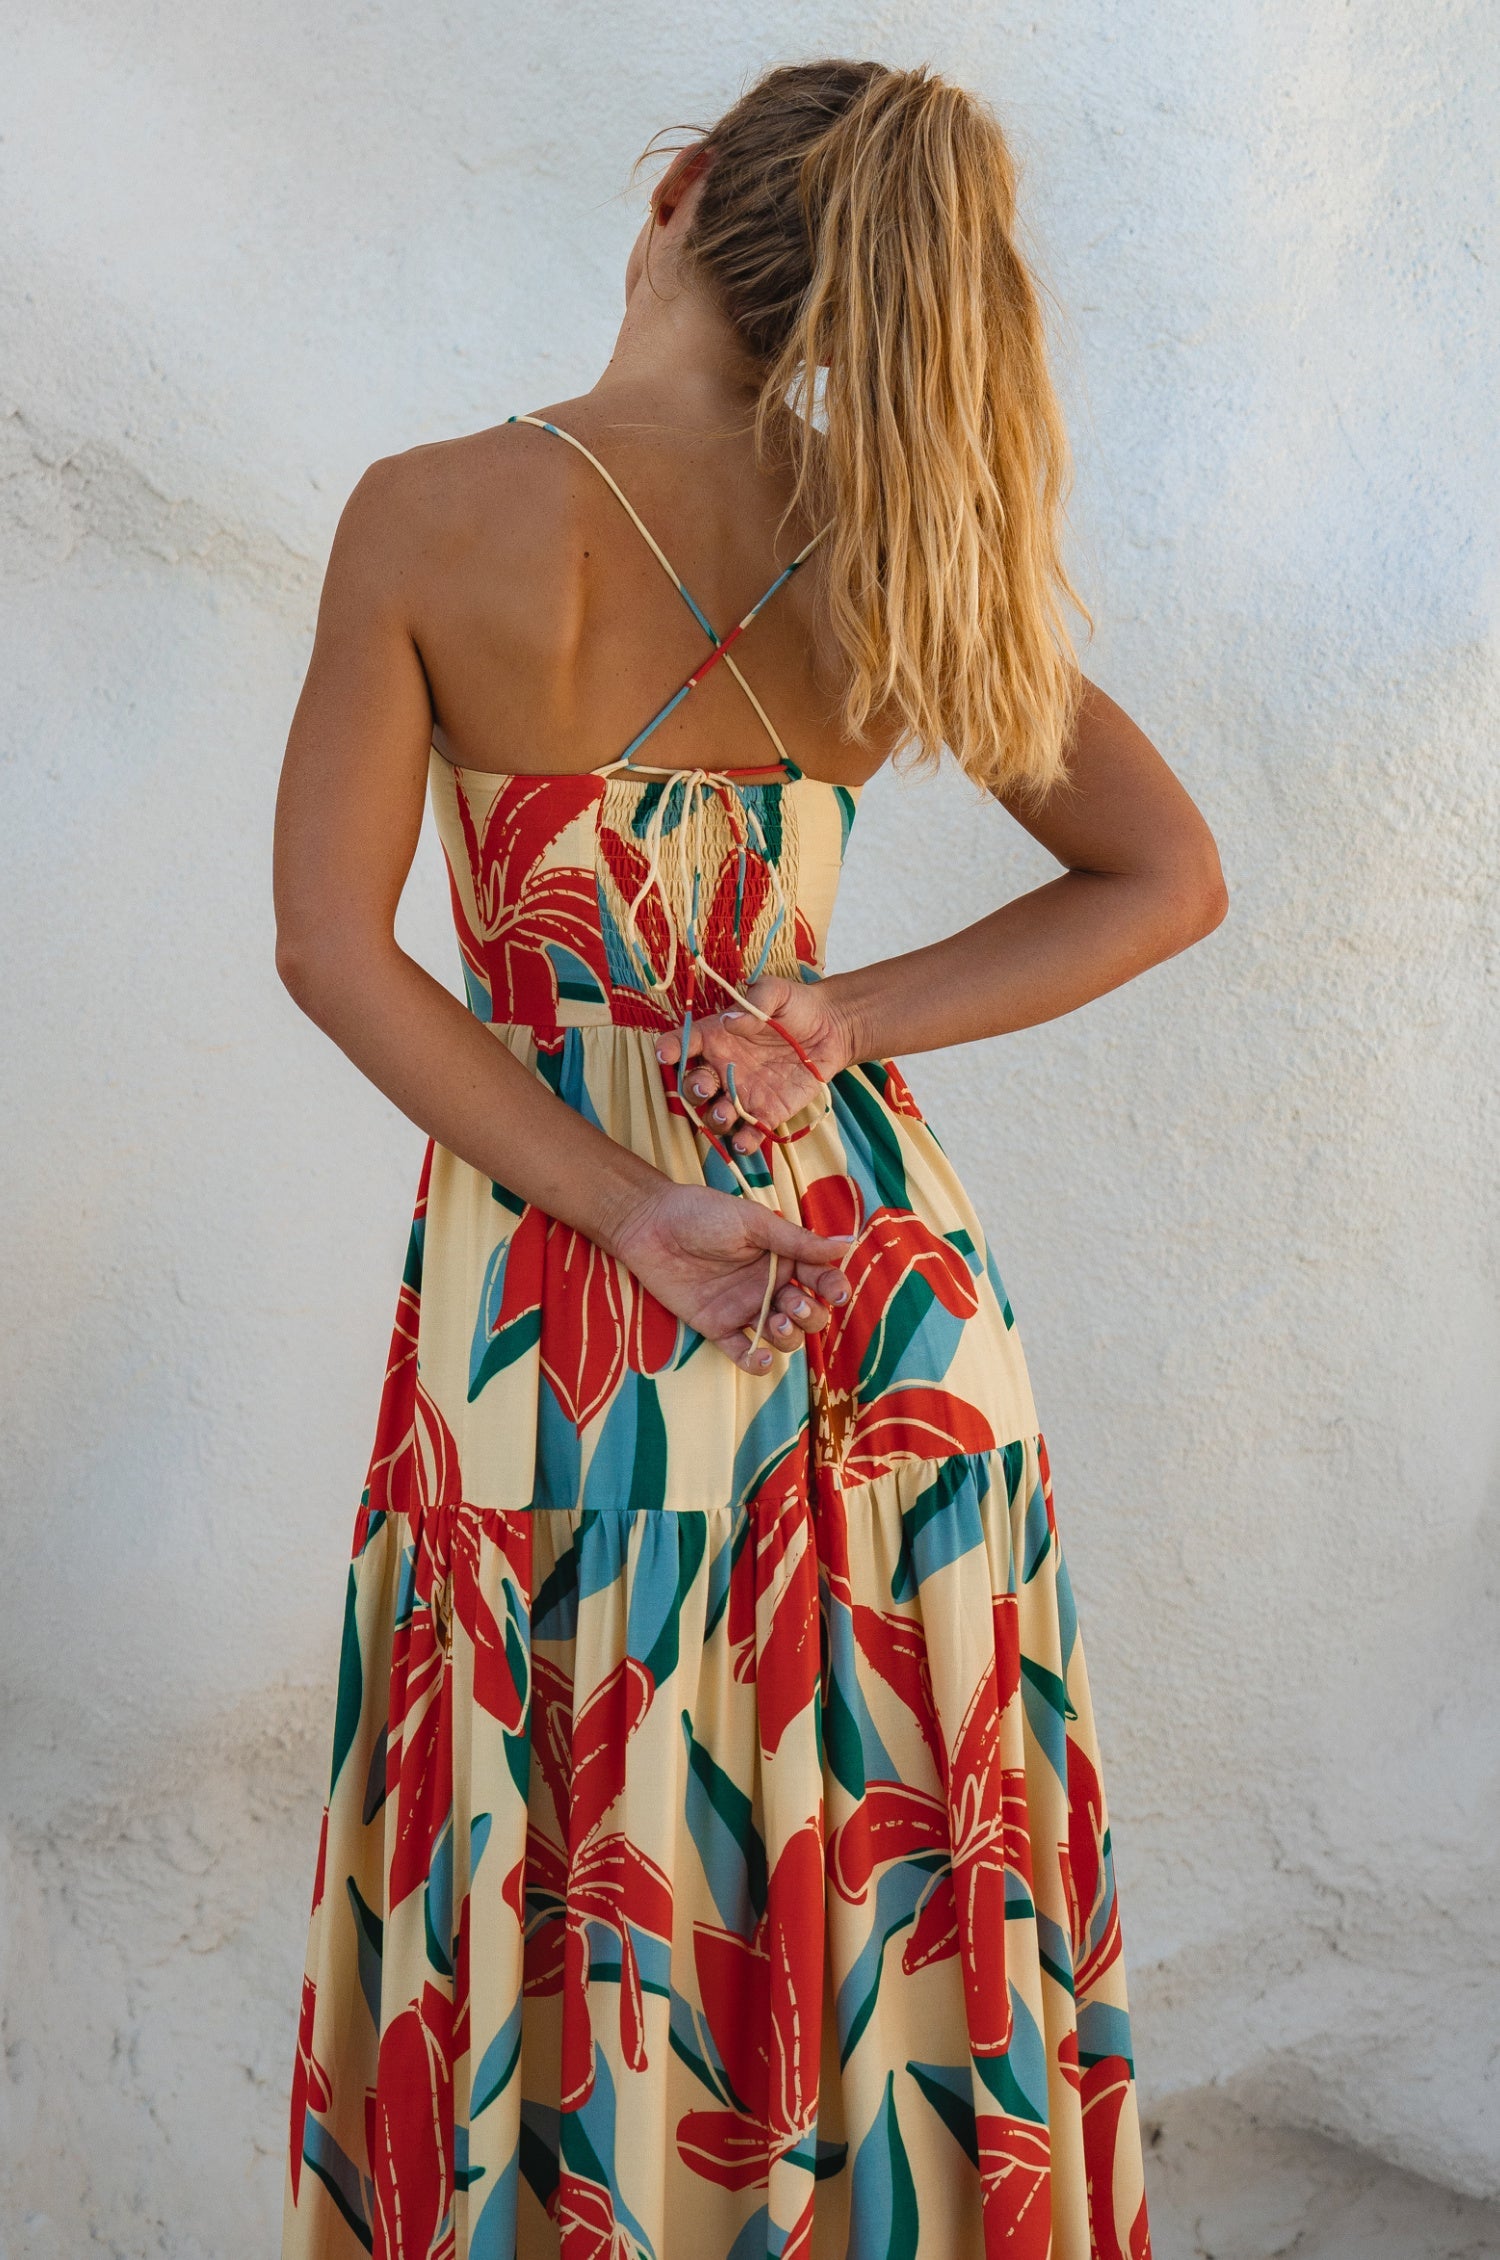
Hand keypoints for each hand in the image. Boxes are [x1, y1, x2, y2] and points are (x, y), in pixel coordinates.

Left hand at [610, 1179, 853, 1373]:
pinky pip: (744, 1353)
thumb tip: (846, 1244)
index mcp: (783, 1257)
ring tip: (777, 1323)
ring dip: (789, 1338)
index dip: (833, 1288)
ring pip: (783, 1337)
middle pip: (808, 1314)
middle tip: (794, 1305)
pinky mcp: (718, 1327)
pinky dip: (756, 1362)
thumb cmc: (702, 1213)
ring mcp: (744, 1308)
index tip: (837, 1292)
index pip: (820, 1279)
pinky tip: (759, 1357)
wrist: (649, 1225)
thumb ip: (797, 1239)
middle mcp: (769, 1286)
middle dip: (811, 1315)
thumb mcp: (753, 1222)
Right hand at [656, 975, 857, 1153]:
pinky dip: (743, 1143)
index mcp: (716, 1037)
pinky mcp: (766, 1113)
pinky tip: (745, 1143)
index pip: (683, 1043)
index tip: (666, 1053)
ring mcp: (742, 1094)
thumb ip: (755, 1003)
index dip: (670, 1048)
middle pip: (693, 1086)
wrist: (831, 1030)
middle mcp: (722, 1068)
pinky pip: (749, 1133)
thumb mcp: (777, 992)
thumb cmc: (796, 1006)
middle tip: (705, 1088)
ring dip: (714, 1119)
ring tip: (724, 1115)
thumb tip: (731, 1021)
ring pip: (715, 1114)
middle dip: (692, 1091)